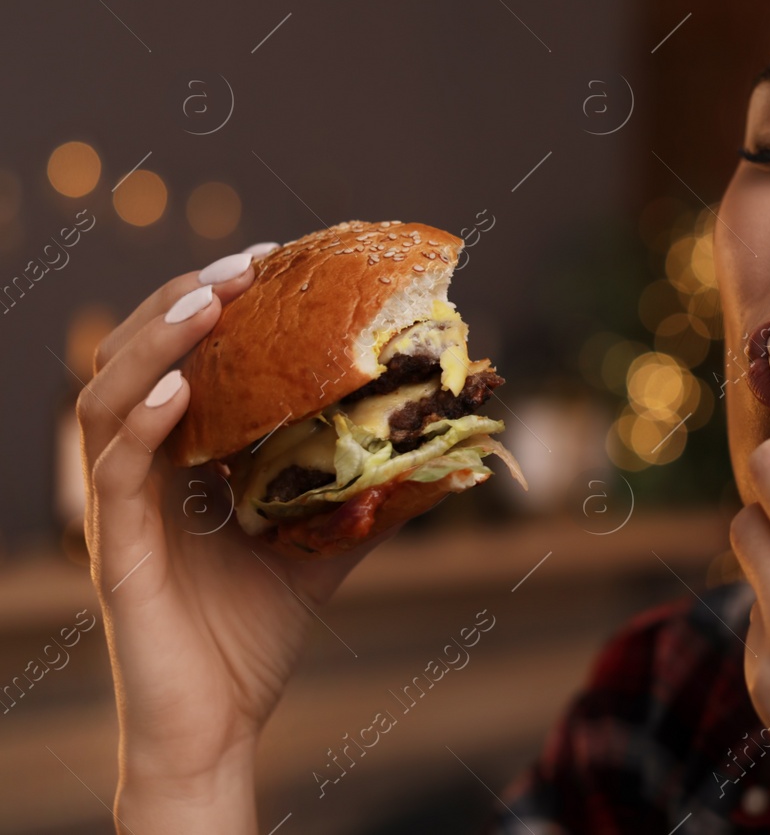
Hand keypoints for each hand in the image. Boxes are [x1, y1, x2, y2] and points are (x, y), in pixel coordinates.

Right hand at [78, 254, 392, 831]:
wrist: (217, 726)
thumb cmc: (255, 636)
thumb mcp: (324, 549)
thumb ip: (366, 498)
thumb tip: (443, 455)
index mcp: (182, 462)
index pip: (184, 360)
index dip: (215, 304)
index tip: (270, 261)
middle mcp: (143, 473)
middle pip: (137, 359)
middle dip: (187, 300)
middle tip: (247, 263)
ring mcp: (122, 509)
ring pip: (109, 399)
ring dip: (158, 341)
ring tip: (210, 299)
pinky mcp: (115, 551)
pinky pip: (114, 473)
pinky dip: (143, 422)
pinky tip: (179, 388)